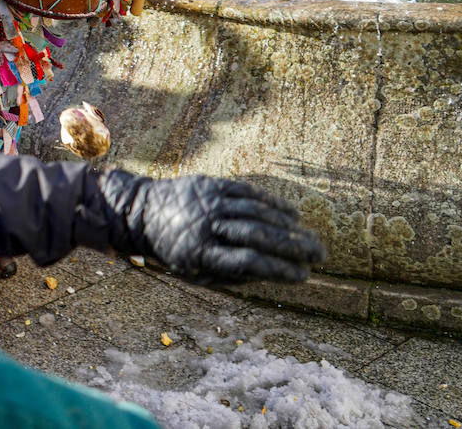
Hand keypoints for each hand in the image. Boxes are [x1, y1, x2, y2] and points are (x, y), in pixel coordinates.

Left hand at [103, 172, 325, 283]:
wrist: (141, 211)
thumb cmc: (173, 250)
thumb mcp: (195, 273)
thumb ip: (232, 276)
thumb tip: (274, 275)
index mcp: (201, 254)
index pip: (250, 262)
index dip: (280, 270)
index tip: (303, 275)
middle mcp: (207, 226)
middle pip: (259, 235)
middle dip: (294, 246)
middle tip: (320, 255)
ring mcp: (211, 202)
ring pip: (258, 212)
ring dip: (289, 226)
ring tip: (310, 237)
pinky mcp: (213, 184)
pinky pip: (250, 193)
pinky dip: (274, 203)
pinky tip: (293, 214)